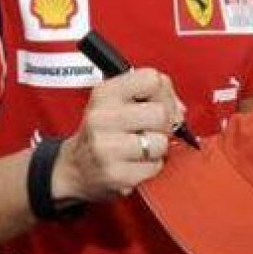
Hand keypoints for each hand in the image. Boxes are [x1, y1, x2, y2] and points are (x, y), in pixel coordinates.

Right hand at [53, 68, 187, 201]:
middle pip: (161, 113)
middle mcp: (102, 117)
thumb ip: (150, 96)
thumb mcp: (115, 102)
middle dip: (164, 124)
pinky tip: (135, 163)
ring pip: (161, 142)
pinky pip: (154, 167)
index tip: (159, 103)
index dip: (164, 93)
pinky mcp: (115, 174)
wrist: (74, 168)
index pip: (152, 79)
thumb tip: (179, 110)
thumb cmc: (101, 132)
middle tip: (152, 130)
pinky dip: (151, 168)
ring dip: (157, 148)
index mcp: (105, 93)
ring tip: (140, 148)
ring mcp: (107, 147)